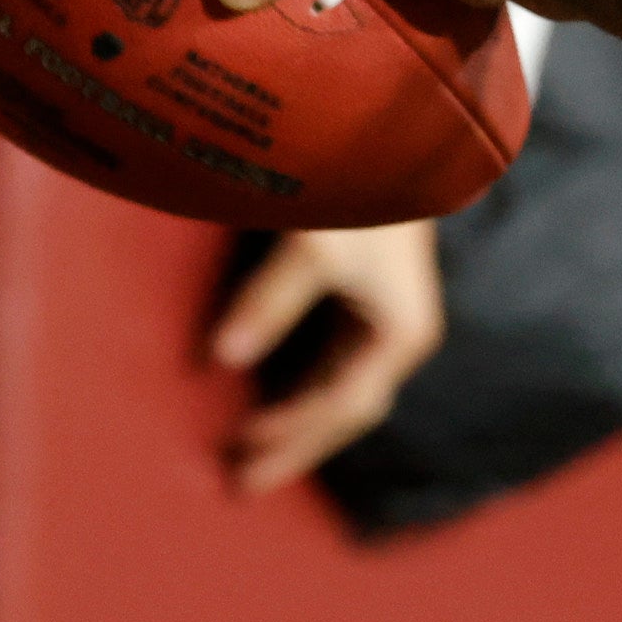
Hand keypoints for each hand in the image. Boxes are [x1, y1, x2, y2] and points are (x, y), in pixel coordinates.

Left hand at [210, 219, 444, 494]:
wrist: (401, 140)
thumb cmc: (363, 195)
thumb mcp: (314, 247)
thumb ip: (268, 302)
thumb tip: (220, 359)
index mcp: (398, 334)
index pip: (341, 407)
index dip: (292, 437)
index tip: (241, 458)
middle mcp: (398, 335)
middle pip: (346, 411)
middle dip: (297, 445)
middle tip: (243, 481)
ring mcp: (387, 319)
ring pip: (341, 390)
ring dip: (298, 421)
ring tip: (252, 447)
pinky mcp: (371, 302)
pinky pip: (334, 365)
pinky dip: (302, 389)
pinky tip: (273, 396)